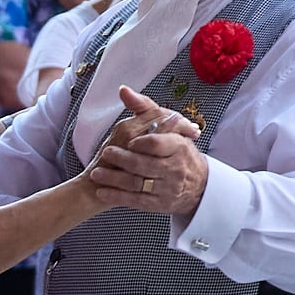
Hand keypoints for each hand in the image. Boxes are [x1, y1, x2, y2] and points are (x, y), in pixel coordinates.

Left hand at [83, 86, 207, 217]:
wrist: (198, 185)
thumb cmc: (177, 151)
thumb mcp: (168, 127)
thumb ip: (145, 108)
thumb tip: (123, 90)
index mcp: (179, 147)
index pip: (158, 144)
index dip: (142, 142)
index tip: (129, 141)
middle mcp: (175, 169)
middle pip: (144, 164)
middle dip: (123, 160)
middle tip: (106, 153)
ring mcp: (167, 189)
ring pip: (137, 184)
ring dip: (114, 180)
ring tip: (97, 174)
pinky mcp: (159, 204)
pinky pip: (135, 201)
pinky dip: (117, 197)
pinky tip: (101, 192)